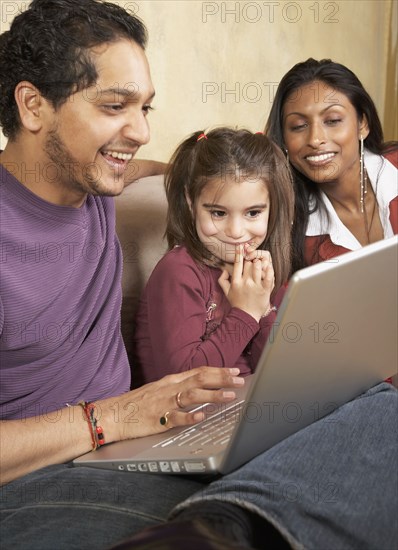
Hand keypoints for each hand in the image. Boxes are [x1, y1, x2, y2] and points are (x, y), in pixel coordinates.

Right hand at [100, 367, 244, 440]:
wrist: (112, 414)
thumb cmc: (136, 404)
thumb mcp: (159, 389)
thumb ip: (178, 388)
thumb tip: (200, 386)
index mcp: (171, 381)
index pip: (199, 371)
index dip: (219, 371)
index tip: (235, 371)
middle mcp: (169, 389)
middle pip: (200, 379)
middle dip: (222, 379)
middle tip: (240, 380)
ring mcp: (164, 403)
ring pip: (192, 395)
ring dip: (213, 395)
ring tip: (230, 395)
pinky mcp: (157, 420)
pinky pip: (175, 417)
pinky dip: (190, 416)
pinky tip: (202, 416)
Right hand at [218, 244, 273, 321]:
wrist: (246, 316)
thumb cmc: (237, 303)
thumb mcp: (226, 292)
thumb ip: (222, 280)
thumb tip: (224, 270)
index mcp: (236, 282)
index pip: (237, 264)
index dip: (239, 254)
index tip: (240, 246)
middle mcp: (245, 282)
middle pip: (249, 264)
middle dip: (250, 259)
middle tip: (252, 257)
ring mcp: (255, 286)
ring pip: (258, 267)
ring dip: (259, 262)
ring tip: (260, 262)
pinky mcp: (264, 290)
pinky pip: (268, 277)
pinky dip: (269, 270)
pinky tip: (269, 266)